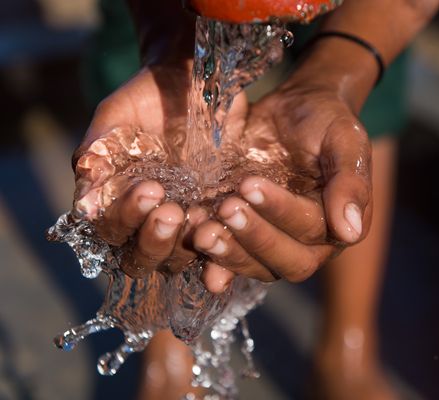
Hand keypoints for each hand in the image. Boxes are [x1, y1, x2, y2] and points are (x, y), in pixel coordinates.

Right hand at [73, 63, 216, 277]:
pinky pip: (219, 246)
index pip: (111, 231)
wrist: (196, 82)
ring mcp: (184, 223)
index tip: (148, 189)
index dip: (126, 219)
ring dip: (187, 245)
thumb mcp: (117, 117)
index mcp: (116, 202)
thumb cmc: (148, 98)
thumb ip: (97, 155)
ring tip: (202, 215)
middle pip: (142, 258)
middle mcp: (147, 221)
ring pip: (178, 260)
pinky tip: (228, 222)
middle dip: (155, 239)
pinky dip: (221, 244)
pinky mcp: (218, 219)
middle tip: (173, 211)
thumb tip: (83, 206)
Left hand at [193, 77, 372, 291]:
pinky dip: (210, 256)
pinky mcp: (244, 238)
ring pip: (256, 266)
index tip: (250, 184)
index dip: (280, 211)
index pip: (310, 230)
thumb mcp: (345, 140)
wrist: (294, 111)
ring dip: (229, 254)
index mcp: (337, 224)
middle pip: (285, 261)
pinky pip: (229, 258)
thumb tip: (351, 232)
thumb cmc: (325, 121)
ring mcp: (274, 244)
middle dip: (254, 238)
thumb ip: (351, 182)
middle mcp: (308, 244)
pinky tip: (192, 239)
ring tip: (202, 232)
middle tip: (226, 209)